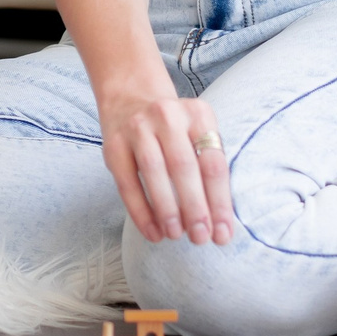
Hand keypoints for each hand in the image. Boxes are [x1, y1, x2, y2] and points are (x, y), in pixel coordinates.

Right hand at [95, 74, 232, 246]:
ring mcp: (137, 127)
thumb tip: (218, 222)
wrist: (131, 97)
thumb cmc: (174, 128)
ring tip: (176, 235)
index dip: (220, 202)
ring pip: (154, 172)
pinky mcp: (113, 144)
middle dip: (195, 207)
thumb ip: (208, 168)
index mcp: (198, 114)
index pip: (214, 163)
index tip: (222, 234)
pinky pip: (127, 183)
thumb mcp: (198, 133)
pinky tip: (153, 232)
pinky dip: (140, 211)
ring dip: (167, 209)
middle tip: (201, 238)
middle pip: (184, 166)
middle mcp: (168, 116)